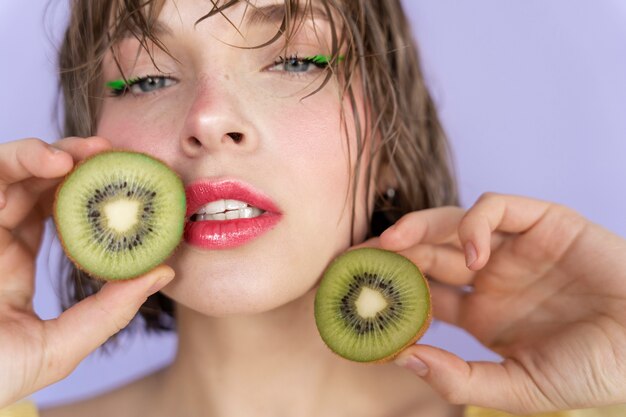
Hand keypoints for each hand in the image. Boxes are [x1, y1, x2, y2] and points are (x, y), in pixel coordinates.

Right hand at [0, 137, 174, 407]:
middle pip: (34, 185)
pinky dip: (21, 160)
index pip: (54, 217)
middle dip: (76, 163)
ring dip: (53, 153)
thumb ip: (108, 312)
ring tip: (92, 151)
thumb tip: (163, 273)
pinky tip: (56, 163)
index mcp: (13, 265)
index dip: (89, 196)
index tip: (131, 186)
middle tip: (115, 154)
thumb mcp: (59, 346)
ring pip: (11, 171)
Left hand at [374, 193, 625, 413]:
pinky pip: (497, 209)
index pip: (422, 294)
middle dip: (391, 252)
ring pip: (452, 223)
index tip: (356, 299)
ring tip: (392, 244)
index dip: (391, 293)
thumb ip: (462, 380)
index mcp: (481, 313)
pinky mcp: (543, 223)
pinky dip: (477, 225)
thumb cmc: (594, 370)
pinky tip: (472, 258)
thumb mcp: (521, 388)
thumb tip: (404, 358)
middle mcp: (491, 276)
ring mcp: (514, 248)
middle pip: (427, 252)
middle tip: (355, 259)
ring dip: (419, 228)